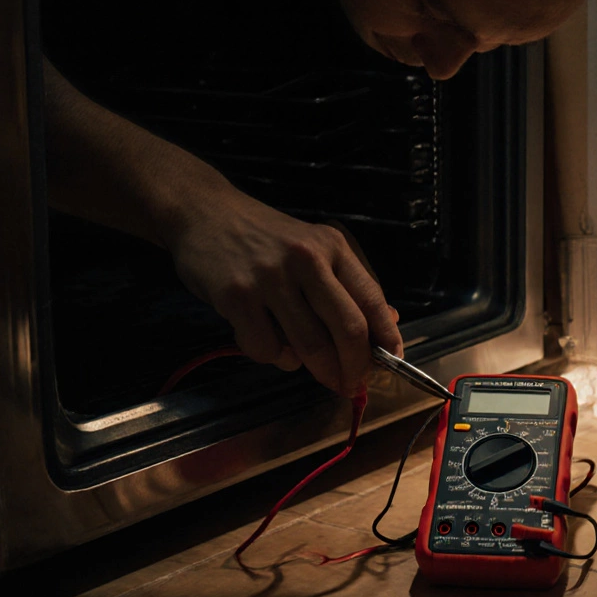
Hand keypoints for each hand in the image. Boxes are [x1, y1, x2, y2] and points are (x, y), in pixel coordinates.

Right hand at [166, 187, 402, 395]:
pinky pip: (267, 349)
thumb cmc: (265, 237)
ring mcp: (270, 278)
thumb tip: (388, 325)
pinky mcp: (237, 297)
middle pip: (347, 329)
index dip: (386, 339)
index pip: (372, 300)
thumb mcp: (313, 247)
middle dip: (353, 368)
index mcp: (332, 247)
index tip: (392, 363)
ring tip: (304, 362)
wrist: (204, 211)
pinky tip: (265, 338)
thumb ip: (349, 285)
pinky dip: (272, 356)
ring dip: (314, 368)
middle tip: (349, 384)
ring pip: (308, 346)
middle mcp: (306, 259)